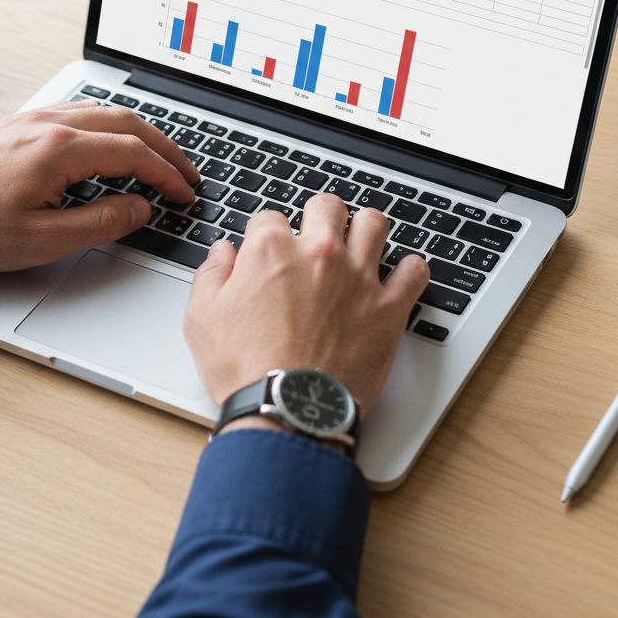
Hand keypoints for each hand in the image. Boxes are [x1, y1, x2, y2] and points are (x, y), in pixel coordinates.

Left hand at [0, 101, 198, 272]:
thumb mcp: (41, 240)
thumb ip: (100, 222)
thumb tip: (139, 208)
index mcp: (61, 149)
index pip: (135, 153)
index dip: (167, 175)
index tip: (184, 193)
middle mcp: (51, 123)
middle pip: (128, 123)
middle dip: (165, 148)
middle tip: (185, 173)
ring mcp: (34, 118)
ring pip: (106, 113)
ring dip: (140, 134)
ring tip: (158, 158)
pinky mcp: (21, 122)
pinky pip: (81, 113)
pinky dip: (112, 126)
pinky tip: (112, 144)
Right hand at [183, 195, 429, 419]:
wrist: (288, 411)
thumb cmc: (245, 370)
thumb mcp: (202, 319)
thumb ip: (212, 275)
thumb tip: (222, 252)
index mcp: (270, 251)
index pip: (270, 217)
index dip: (266, 232)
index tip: (268, 250)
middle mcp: (318, 254)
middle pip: (327, 206)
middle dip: (319, 216)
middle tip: (316, 236)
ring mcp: (358, 278)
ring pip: (374, 224)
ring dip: (365, 230)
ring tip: (359, 245)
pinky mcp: (388, 308)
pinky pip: (414, 271)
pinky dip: (409, 271)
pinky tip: (398, 277)